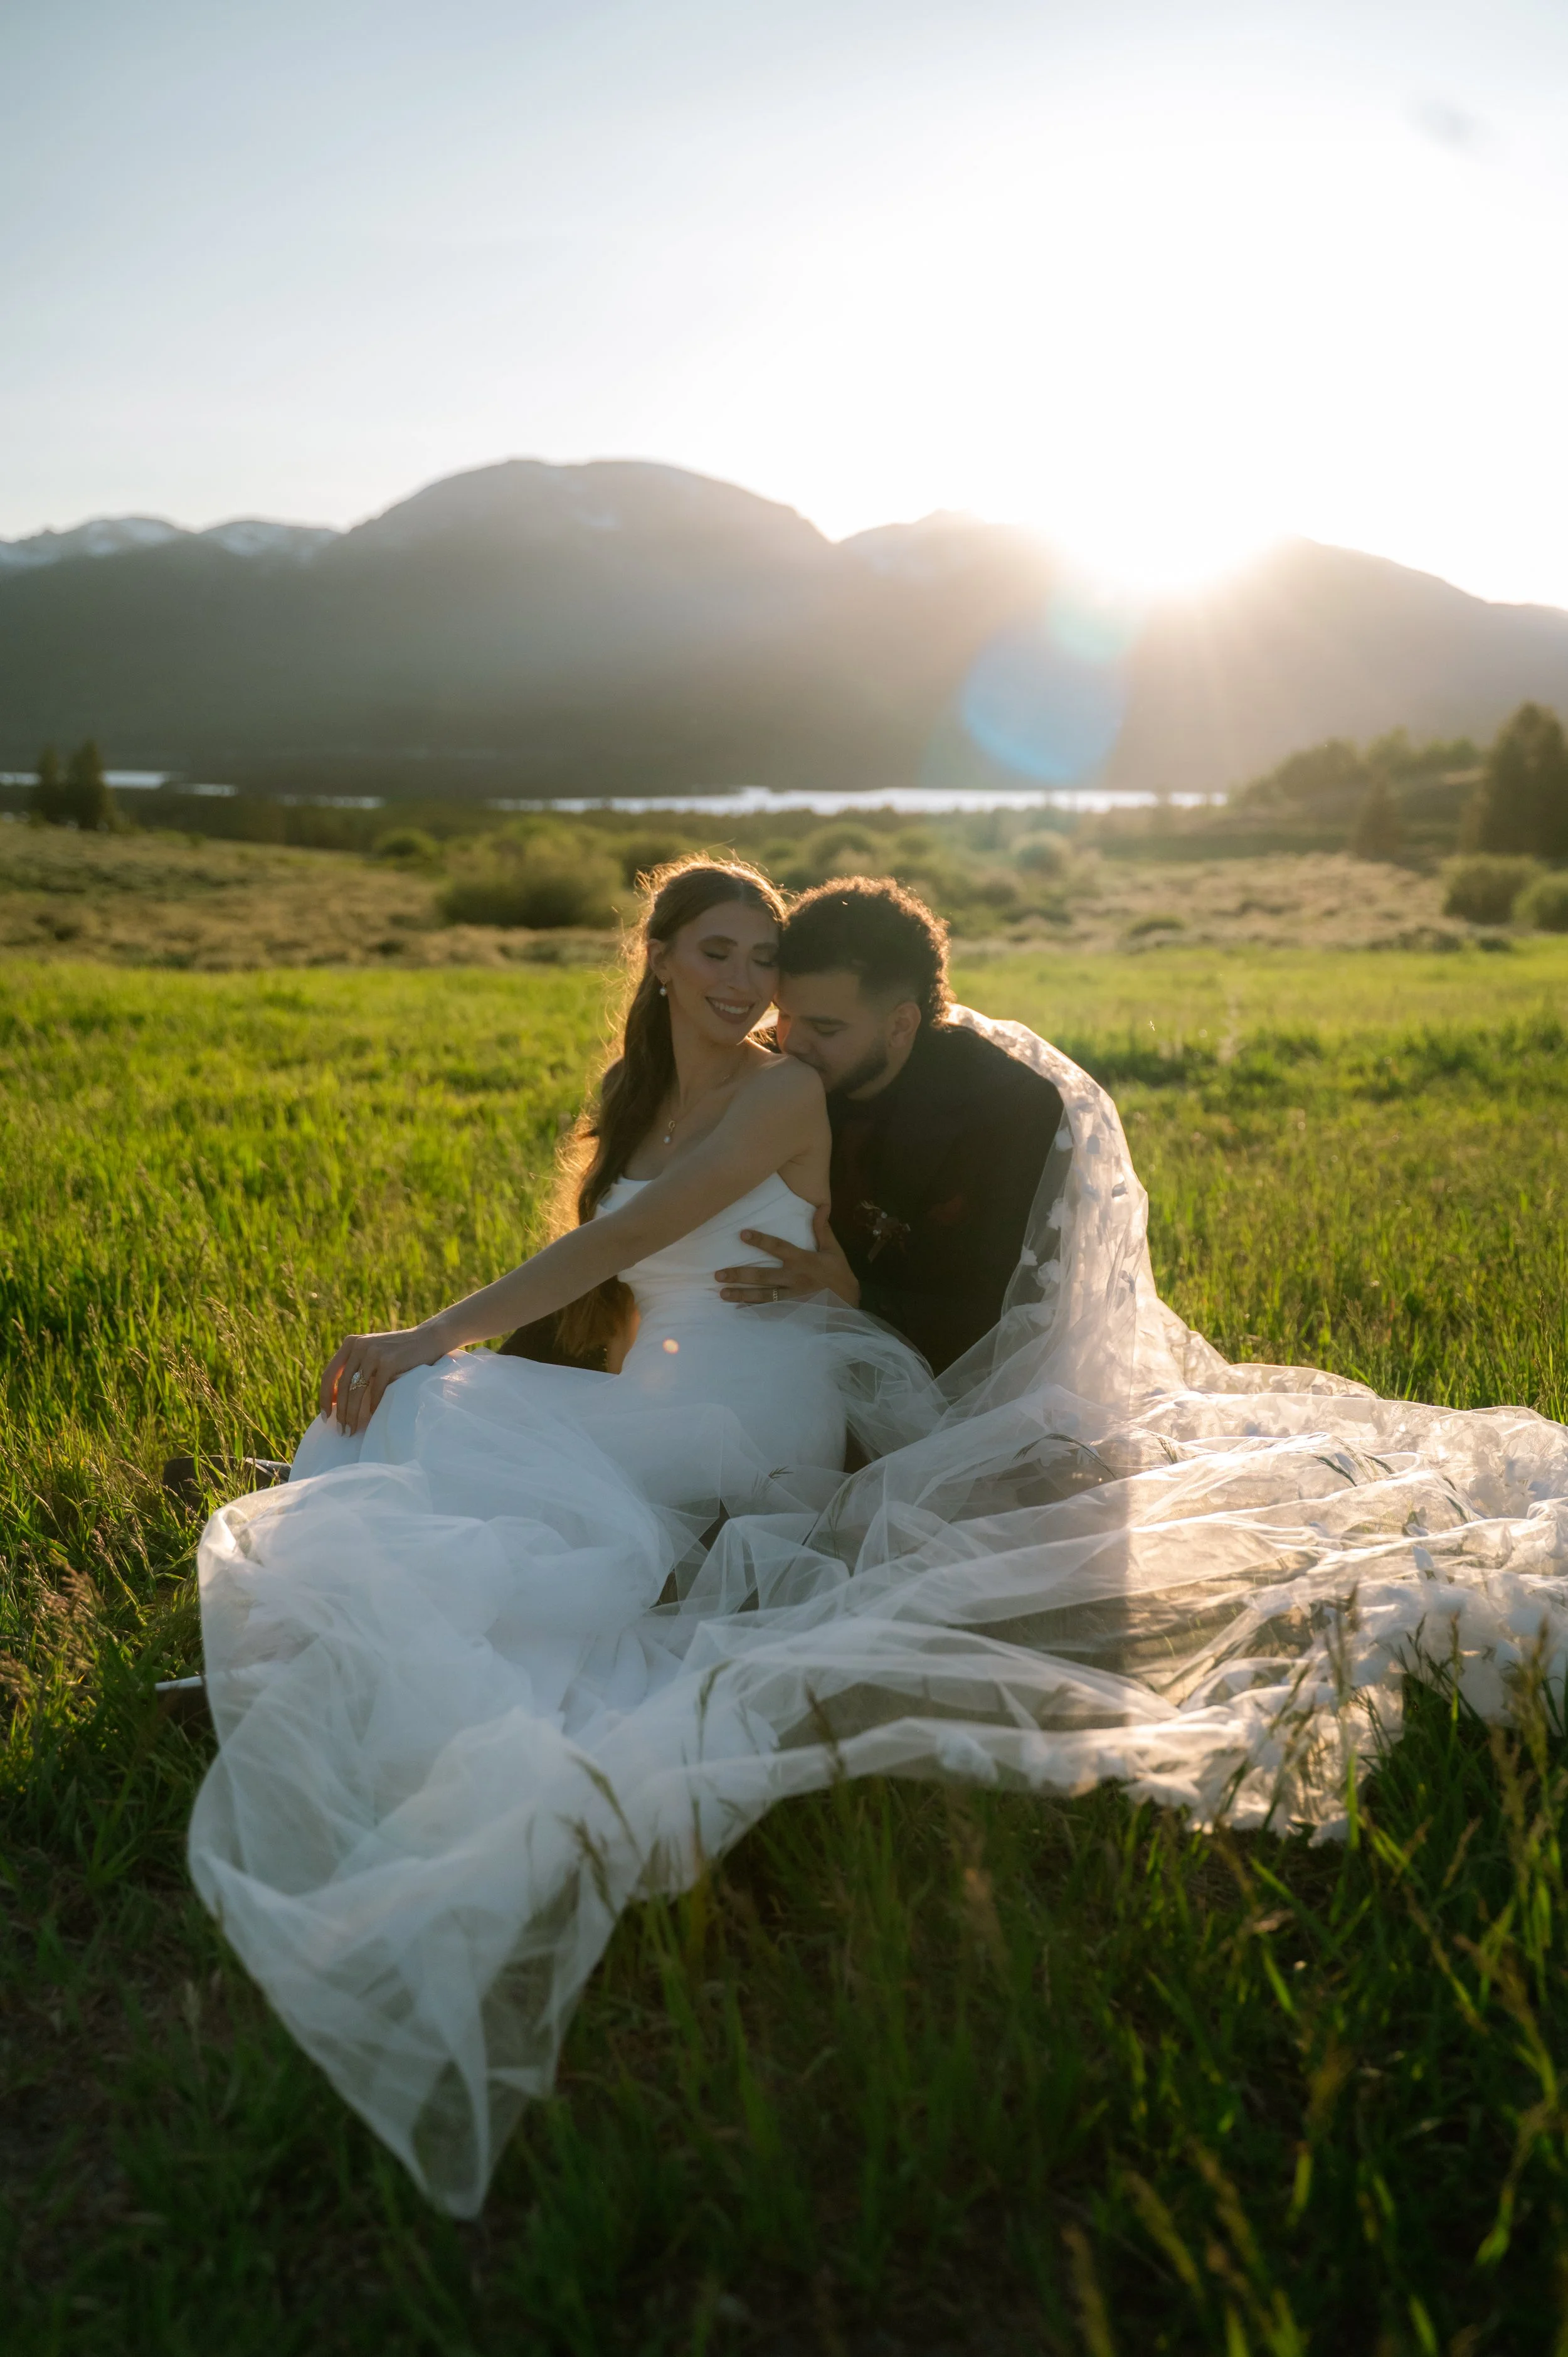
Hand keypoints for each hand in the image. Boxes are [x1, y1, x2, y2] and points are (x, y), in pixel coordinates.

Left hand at [319, 1321, 450, 1435]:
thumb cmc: (399, 1353)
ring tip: (352, 1429)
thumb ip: (354, 1368)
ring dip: (352, 1413)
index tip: (326, 1417)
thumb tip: (333, 1400)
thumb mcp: (372, 1354)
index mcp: (351, 1344)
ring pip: (356, 1390)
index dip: (324, 1397)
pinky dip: (373, 1407)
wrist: (428, 1339)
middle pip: (342, 1385)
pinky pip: (376, 1390)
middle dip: (340, 1411)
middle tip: (342, 1430)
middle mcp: (359, 1346)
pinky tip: (372, 1418)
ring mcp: (374, 1353)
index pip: (329, 1374)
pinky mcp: (389, 1362)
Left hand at [715, 1205, 859, 1308]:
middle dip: (740, 1275)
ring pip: (762, 1296)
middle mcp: (794, 1278)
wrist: (850, 1303)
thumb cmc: (840, 1273)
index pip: (778, 1248)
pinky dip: (753, 1310)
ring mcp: (792, 1296)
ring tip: (721, 1293)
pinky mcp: (792, 1309)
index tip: (742, 1234)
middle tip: (718, 1274)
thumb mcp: (833, 1249)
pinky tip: (738, 1309)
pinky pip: (770, 1310)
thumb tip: (822, 1205)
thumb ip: (823, 1228)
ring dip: (741, 1294)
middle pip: (763, 1276)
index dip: (761, 1241)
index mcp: (803, 1261)